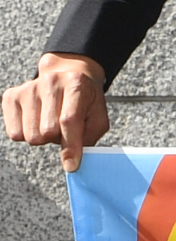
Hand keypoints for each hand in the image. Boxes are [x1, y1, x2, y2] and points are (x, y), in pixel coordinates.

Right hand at [3, 54, 108, 172]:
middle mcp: (50, 82)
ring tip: (51, 123)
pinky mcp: (11, 96)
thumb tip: (72, 161)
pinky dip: (26, 134)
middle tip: (64, 128)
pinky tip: (36, 121)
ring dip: (43, 137)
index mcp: (76, 84)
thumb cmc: (85, 100)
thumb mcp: (98, 115)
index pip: (69, 121)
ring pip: (30, 135)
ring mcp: (28, 88)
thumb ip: (90, 137)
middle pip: (47, 131)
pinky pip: (14, 133)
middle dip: (58, 138)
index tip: (71, 165)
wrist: (67, 75)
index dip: (71, 146)